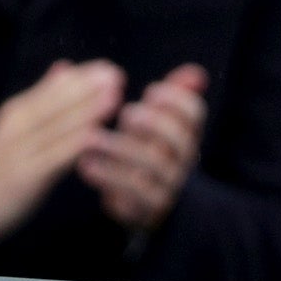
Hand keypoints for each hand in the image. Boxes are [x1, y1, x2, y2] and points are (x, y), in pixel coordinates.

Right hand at [0, 60, 125, 246]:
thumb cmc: (0, 168)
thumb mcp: (18, 127)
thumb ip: (42, 98)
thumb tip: (65, 66)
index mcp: (18, 111)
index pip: (53, 88)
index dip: (82, 76)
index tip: (111, 68)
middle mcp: (18, 125)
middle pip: (57, 102)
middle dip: (88, 88)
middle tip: (118, 75)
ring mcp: (20, 150)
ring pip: (58, 126)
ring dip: (87, 111)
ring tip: (115, 97)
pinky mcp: (25, 176)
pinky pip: (54, 157)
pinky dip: (74, 145)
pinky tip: (97, 138)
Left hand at [78, 64, 207, 230]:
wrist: (152, 204)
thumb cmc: (150, 152)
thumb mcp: (161, 124)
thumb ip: (174, 97)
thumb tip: (195, 72)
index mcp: (187, 134)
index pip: (194, 113)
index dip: (175, 100)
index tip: (150, 92)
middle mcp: (183, 160)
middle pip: (178, 139)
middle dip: (153, 122)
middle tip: (126, 114)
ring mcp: (169, 185)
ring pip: (153, 165)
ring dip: (121, 149)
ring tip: (90, 138)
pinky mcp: (149, 207)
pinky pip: (132, 193)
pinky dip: (108, 176)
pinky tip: (85, 164)